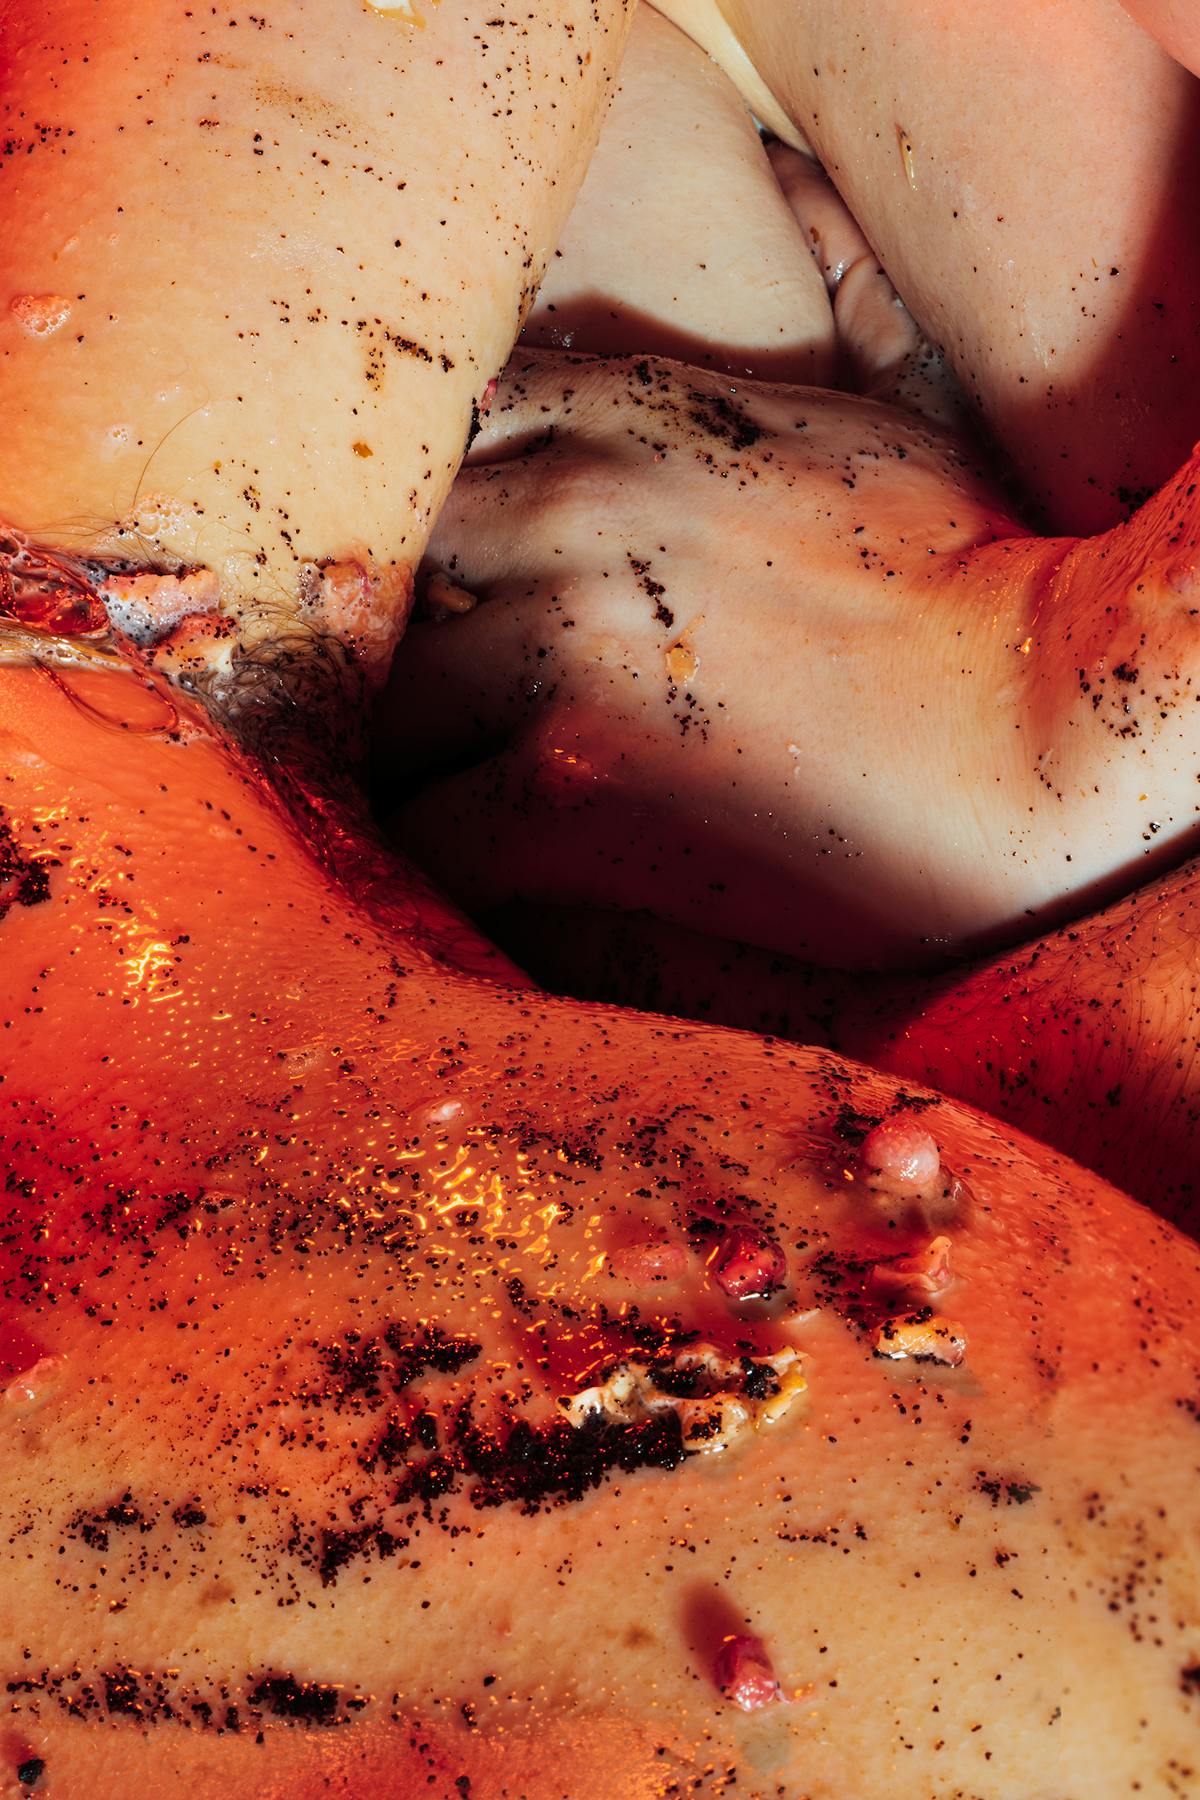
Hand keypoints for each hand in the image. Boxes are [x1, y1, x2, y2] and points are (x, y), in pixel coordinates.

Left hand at [378, 350, 1032, 968]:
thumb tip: (786, 193)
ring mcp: (558, 654)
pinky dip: (431, 865)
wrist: (1044, 727)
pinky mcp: (570, 791)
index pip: (429, 444)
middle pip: (373, 577)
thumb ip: (790, 323)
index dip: (416, 533)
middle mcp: (567, 518)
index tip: (436, 602)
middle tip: (412, 720)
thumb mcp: (880, 409)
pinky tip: (474, 875)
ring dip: (391, 764)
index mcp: (627, 423)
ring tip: (431, 804)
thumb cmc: (978, 577)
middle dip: (380, 649)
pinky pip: (423, 835)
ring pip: (371, 711)